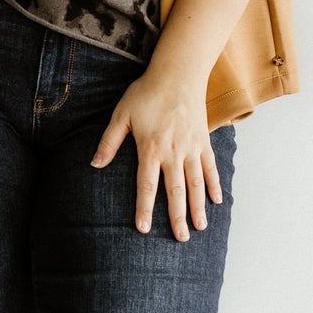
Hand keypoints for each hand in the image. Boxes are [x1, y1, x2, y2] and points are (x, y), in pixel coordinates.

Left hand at [91, 70, 222, 239]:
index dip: (145, 209)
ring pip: (196, 183)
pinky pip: (211, 167)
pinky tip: (217, 201)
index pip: (147, 186)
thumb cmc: (146, 93)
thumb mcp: (121, 114)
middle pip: (175, 191)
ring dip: (198, 207)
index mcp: (151, 148)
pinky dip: (214, 184)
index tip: (143, 229)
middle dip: (178, 217)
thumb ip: (109, 141)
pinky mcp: (204, 141)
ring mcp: (192, 148)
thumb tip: (95, 164)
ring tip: (199, 228)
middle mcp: (174, 152)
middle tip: (180, 239)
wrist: (178, 73)